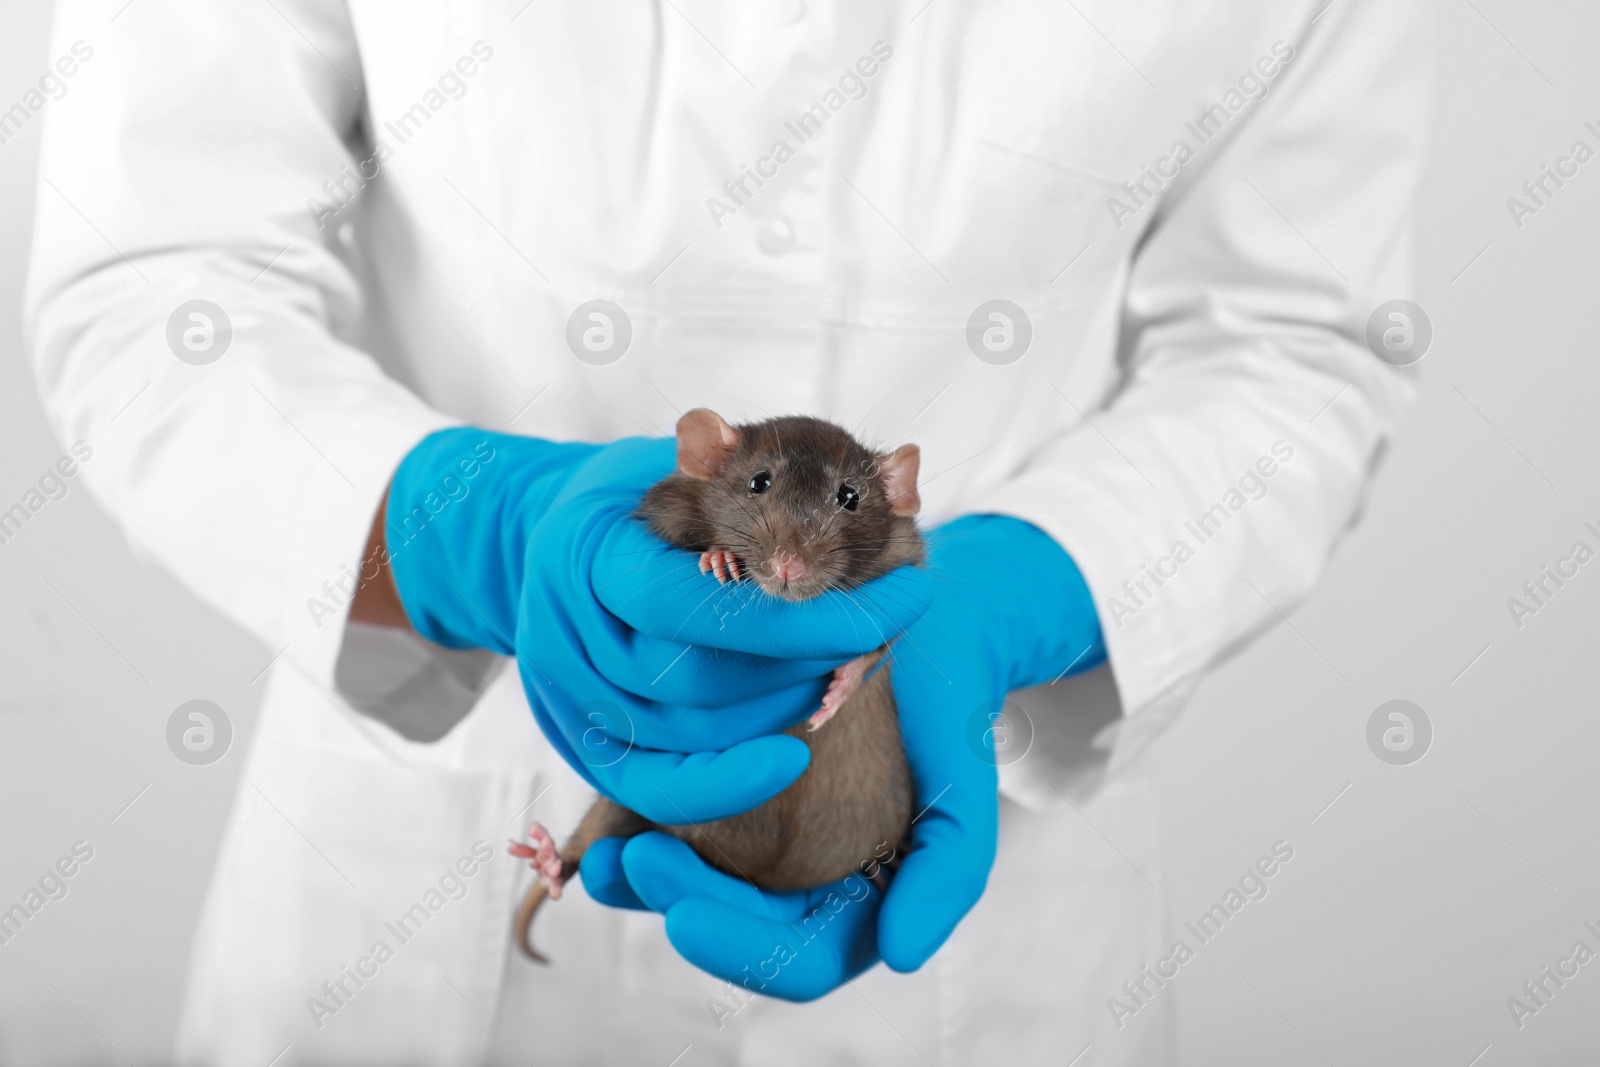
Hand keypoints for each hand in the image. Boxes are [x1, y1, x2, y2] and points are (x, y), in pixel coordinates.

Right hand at [384, 428, 933, 823]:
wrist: (539, 547)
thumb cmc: (633, 504)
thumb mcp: (680, 469)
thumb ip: (771, 475)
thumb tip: (908, 466)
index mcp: (594, 557)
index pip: (707, 607)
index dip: (810, 620)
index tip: (904, 602)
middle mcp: (569, 635)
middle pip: (706, 679)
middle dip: (806, 663)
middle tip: (873, 638)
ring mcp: (568, 698)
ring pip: (694, 732)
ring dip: (784, 708)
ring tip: (836, 674)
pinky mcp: (582, 745)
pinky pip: (658, 786)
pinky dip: (727, 782)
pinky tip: (787, 759)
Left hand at [583, 513, 1104, 995]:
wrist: (923, 620)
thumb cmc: (944, 703)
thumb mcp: (962, 780)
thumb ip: (950, 871)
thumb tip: (903, 956)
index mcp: (870, 904)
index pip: (805, 962)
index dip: (739, 950)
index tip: (682, 915)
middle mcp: (815, 886)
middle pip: (739, 930)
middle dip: (679, 905)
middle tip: (631, 863)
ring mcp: (770, 844)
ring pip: (701, 891)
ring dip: (645, 885)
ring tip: (603, 855)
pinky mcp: (736, 795)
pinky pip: (683, 832)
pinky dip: (642, 832)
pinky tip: (608, 811)